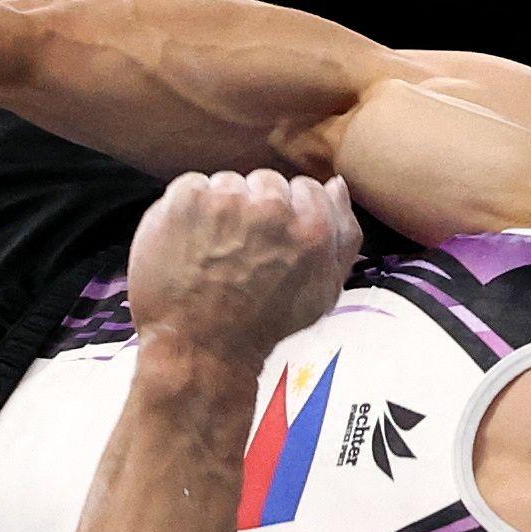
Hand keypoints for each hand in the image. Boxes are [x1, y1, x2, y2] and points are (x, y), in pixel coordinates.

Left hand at [125, 168, 356, 378]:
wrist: (200, 348)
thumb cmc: (262, 324)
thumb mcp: (324, 290)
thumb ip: (342, 234)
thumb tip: (336, 185)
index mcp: (312, 228)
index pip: (306, 188)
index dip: (288, 215)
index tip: (272, 240)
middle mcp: (272, 209)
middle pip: (267, 183)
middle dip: (256, 210)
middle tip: (242, 250)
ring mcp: (226, 201)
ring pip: (229, 184)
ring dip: (222, 209)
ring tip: (214, 250)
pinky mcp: (187, 200)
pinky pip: (192, 185)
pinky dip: (189, 211)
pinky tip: (191, 244)